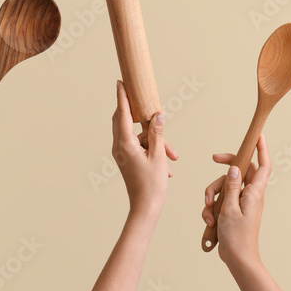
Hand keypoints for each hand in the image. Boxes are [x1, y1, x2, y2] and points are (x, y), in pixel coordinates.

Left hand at [111, 81, 175, 216]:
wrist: (145, 208)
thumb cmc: (152, 184)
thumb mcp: (159, 155)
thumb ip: (158, 133)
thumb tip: (158, 114)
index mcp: (125, 144)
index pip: (123, 114)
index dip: (122, 97)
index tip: (120, 82)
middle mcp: (119, 147)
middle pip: (124, 120)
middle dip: (138, 113)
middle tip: (142, 98)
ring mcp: (122, 153)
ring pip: (137, 136)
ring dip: (154, 139)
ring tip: (172, 154)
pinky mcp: (126, 159)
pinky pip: (138, 145)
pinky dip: (152, 148)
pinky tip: (167, 163)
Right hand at [202, 135, 270, 269]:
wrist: (238, 259)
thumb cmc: (237, 237)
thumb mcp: (230, 209)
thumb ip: (231, 186)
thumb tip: (234, 168)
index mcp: (254, 193)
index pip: (263, 165)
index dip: (263, 150)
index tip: (259, 137)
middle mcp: (250, 195)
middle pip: (238, 172)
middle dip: (223, 169)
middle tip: (214, 158)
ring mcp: (241, 203)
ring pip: (226, 186)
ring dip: (212, 195)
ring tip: (208, 211)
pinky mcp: (233, 212)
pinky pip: (221, 201)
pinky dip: (212, 208)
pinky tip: (209, 220)